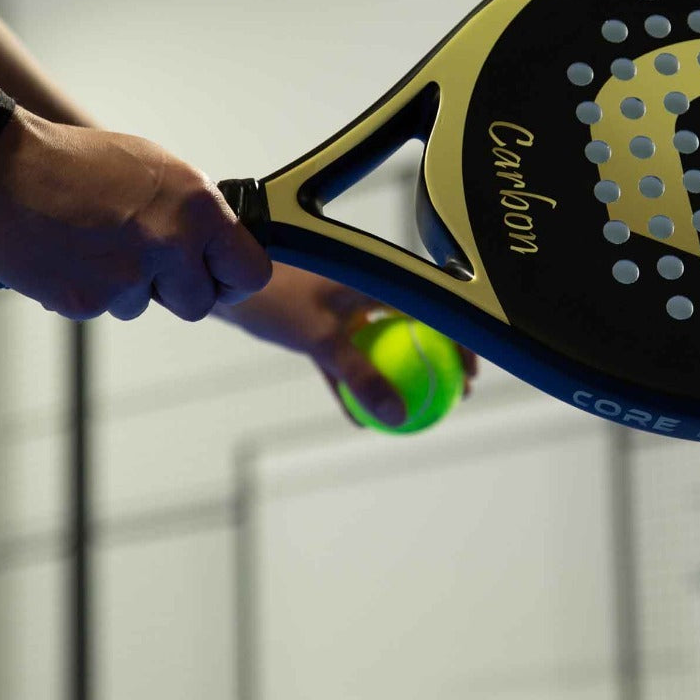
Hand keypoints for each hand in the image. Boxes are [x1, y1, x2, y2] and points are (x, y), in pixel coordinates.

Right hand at [0, 109, 270, 320]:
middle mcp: (172, 242)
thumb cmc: (75, 161)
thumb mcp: (155, 170)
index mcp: (198, 206)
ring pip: (143, 306)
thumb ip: (190, 212)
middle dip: (175, 291)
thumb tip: (213, 247)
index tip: (218, 279)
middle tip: (144, 262)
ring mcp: (129, 276)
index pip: (250, 271)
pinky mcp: (87, 300)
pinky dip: (87, 289)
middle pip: (198, 303)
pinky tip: (67, 253)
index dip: (233, 280)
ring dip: (124, 286)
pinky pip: (101, 307)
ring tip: (92, 242)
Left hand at [215, 264, 478, 426]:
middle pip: (417, 328)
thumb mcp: (322, 339)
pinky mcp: (322, 324)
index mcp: (377, 279)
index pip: (434, 310)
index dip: (461, 341)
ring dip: (398, 377)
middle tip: (454, 396)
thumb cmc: (277, 297)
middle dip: (439, 361)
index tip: (471, 374)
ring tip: (413, 413)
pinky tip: (361, 420)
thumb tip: (396, 413)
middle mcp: (368, 289)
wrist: (228, 281)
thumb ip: (361, 376)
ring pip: (384, 345)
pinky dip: (355, 384)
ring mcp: (346, 307)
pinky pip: (349, 358)